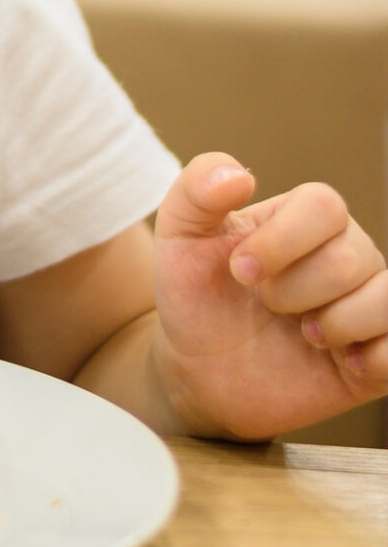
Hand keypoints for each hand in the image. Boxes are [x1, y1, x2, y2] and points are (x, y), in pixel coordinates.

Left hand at [151, 152, 387, 439]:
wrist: (201, 371)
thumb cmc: (196, 297)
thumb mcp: (180, 239)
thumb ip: (196, 191)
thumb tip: (239, 175)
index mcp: (304, 219)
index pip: (324, 206)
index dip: (281, 240)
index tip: (239, 270)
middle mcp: (347, 255)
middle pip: (350, 257)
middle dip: (292, 291)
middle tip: (266, 307)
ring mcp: (367, 304)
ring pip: (386, 300)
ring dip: (335, 325)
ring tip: (306, 335)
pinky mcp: (379, 355)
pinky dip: (375, 359)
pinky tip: (343, 364)